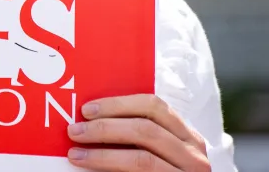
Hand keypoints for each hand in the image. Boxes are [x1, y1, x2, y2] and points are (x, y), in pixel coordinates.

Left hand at [66, 94, 209, 170]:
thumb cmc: (157, 168)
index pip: (153, 106)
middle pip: (145, 129)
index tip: (87, 110)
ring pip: (142, 158)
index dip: (117, 104)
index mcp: (186, 135)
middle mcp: (192, 154)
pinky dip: (112, 170)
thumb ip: (133, 134)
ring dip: (103, 154)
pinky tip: (93, 170)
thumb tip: (89, 120)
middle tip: (75, 131)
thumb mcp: (156, 148)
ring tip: (76, 154)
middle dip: (104, 128)